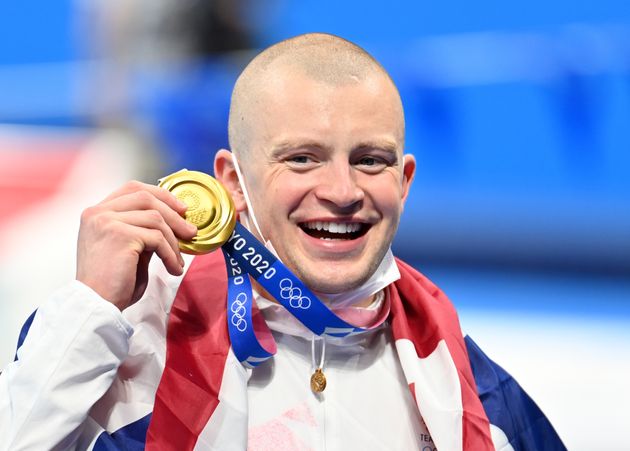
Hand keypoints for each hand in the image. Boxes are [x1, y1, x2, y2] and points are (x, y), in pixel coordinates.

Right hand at [76, 181, 197, 309]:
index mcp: (96, 213)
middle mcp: (98, 213)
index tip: (180, 208)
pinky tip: (173, 268)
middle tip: (190, 231)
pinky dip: (170, 254)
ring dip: (173, 241)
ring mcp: (107, 222)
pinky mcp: (119, 235)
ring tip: (178, 261)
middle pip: (146, 197)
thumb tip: (173, 220)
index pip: (132, 189)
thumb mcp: (127, 249)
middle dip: (174, 213)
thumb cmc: (112, 284)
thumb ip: (142, 230)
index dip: (160, 195)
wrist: (96, 306)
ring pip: (155, 218)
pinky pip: (157, 238)